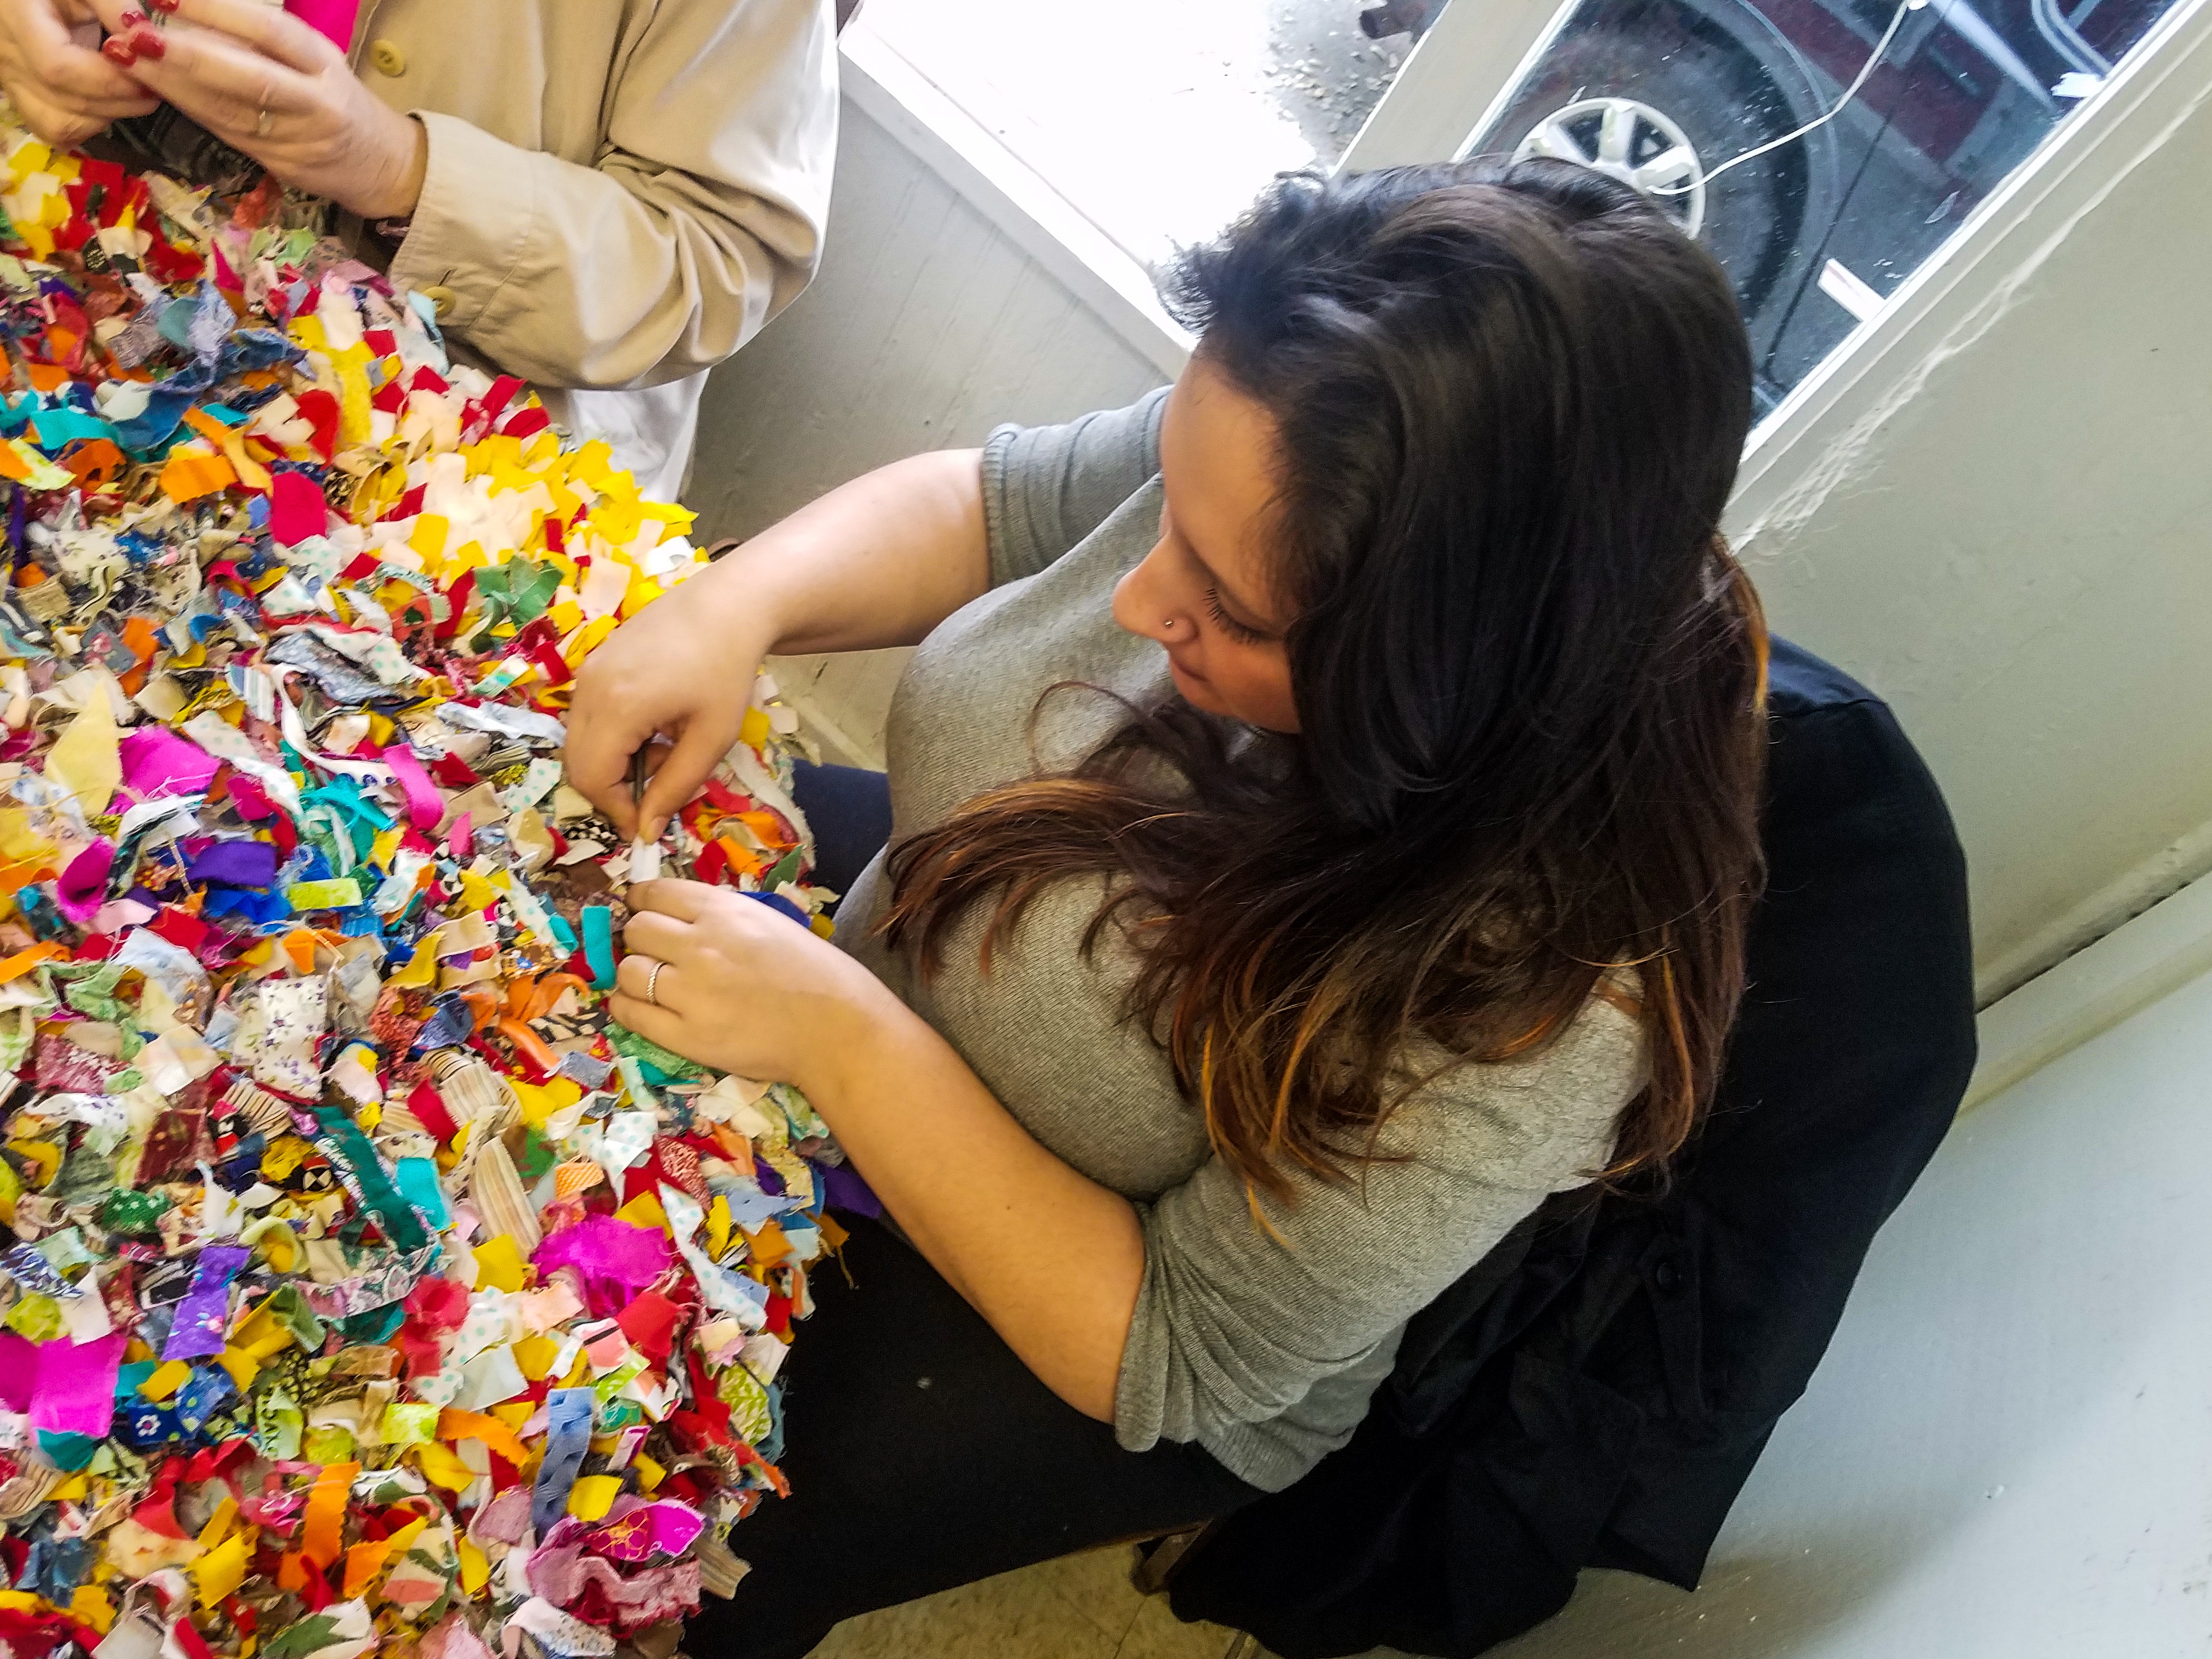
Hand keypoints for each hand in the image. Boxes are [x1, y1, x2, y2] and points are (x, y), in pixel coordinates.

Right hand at [0, 0, 158, 146]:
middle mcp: (8, 56)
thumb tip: (145, 40)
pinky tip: (103, 104)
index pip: (59, 68)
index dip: (109, 81)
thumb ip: (112, 4)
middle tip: (153, 89)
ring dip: (102, 118)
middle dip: (119, 103)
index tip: (147, 78)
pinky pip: (51, 129)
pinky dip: (84, 126)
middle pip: (64, 102)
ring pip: (57, 125)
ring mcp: (10, 79)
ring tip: (128, 95)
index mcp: (16, 19)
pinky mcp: (19, 93)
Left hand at [88, 0, 426, 217]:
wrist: (383, 165)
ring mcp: (296, 137)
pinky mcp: (279, 163)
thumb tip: (188, 9)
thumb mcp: (313, 60)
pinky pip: (223, 129)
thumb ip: (261, 40)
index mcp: (322, 62)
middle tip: (132, 32)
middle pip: (247, 74)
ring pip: (228, 108)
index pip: (268, 29)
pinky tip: (150, 86)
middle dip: (185, 52)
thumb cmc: (337, 99)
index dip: (215, 10)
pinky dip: (185, 106)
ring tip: (124, 55)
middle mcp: (314, 100)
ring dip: (171, 82)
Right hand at [566, 566, 777, 841]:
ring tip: (664, 751)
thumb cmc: (727, 671)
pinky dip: (612, 736)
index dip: (615, 810)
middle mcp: (590, 688)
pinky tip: (654, 726)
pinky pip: (587, 715)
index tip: (645, 825)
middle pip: (577, 762)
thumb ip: (675, 787)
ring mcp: (587, 671)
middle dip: (612, 789)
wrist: (727, 605)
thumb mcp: (711, 738)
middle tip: (656, 790)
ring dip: (614, 761)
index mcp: (618, 707)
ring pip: (579, 740)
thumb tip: (646, 831)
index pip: (593, 778)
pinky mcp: (594, 661)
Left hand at [608, 880, 901, 1092]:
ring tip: (652, 984)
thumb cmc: (813, 972)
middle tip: (656, 953)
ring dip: (634, 974)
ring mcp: (689, 993)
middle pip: (636, 929)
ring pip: (628, 971)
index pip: (653, 893)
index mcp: (722, 911)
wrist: (838, 1029)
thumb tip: (674, 917)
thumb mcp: (768, 921)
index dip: (642, 902)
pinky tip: (642, 1007)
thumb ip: (720, 916)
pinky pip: (630, 1013)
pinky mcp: (686, 1036)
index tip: (645, 912)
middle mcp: (699, 946)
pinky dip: (628, 1007)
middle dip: (640, 939)